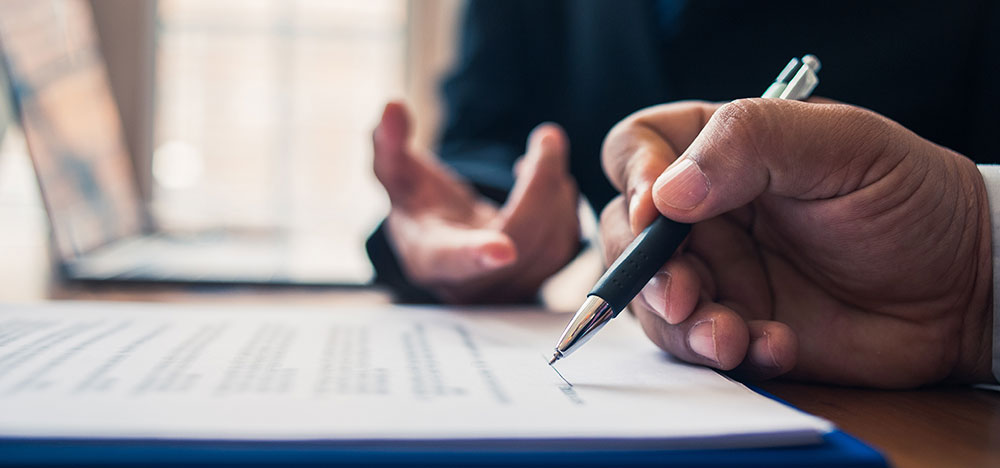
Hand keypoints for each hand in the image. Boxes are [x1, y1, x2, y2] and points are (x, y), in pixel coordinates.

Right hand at [372, 102, 579, 302]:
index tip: (502, 250)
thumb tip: (391, 107)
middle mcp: (471, 283)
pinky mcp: (538, 281)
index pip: (453, 259)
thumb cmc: (417, 207)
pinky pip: (568, 244)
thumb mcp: (396, 176)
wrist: (442, 243)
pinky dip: (566, 203)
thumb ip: (389, 144)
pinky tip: (550, 179)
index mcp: (431, 257)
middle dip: (540, 183)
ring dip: (556, 188)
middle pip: (520, 240)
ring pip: (552, 244)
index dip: (477, 254)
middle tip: (547, 137)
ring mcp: (507, 288)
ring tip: (544, 150)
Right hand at [600, 98, 993, 387]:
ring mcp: (717, 272)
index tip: (655, 209)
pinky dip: (726, 352)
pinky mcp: (735, 325)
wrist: (963, 285)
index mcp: (720, 150)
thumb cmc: (909, 195)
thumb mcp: (841, 144)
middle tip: (684, 292)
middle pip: (626, 233)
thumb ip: (750, 142)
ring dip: (681, 322)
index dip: (632, 174)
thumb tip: (667, 193)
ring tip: (732, 335)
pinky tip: (777, 345)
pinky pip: (697, 346)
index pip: (637, 147)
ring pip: (650, 298)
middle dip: (642, 268)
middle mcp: (705, 212)